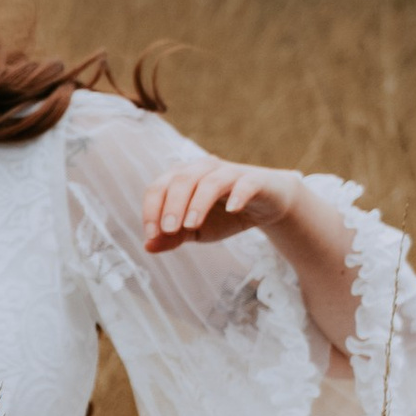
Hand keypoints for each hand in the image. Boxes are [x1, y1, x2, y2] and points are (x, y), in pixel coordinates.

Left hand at [140, 160, 299, 254]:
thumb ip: (172, 237)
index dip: (151, 210)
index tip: (152, 235)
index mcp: (183, 178)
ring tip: (192, 225)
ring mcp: (230, 173)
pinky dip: (238, 195)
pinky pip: (245, 183)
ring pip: (209, 181)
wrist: (267, 206)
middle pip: (181, 180)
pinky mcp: (255, 180)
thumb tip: (147, 247)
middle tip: (169, 231)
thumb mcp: (196, 230)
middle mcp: (203, 169)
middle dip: (172, 205)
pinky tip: (232, 210)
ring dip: (198, 203)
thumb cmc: (224, 215)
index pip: (158, 187)